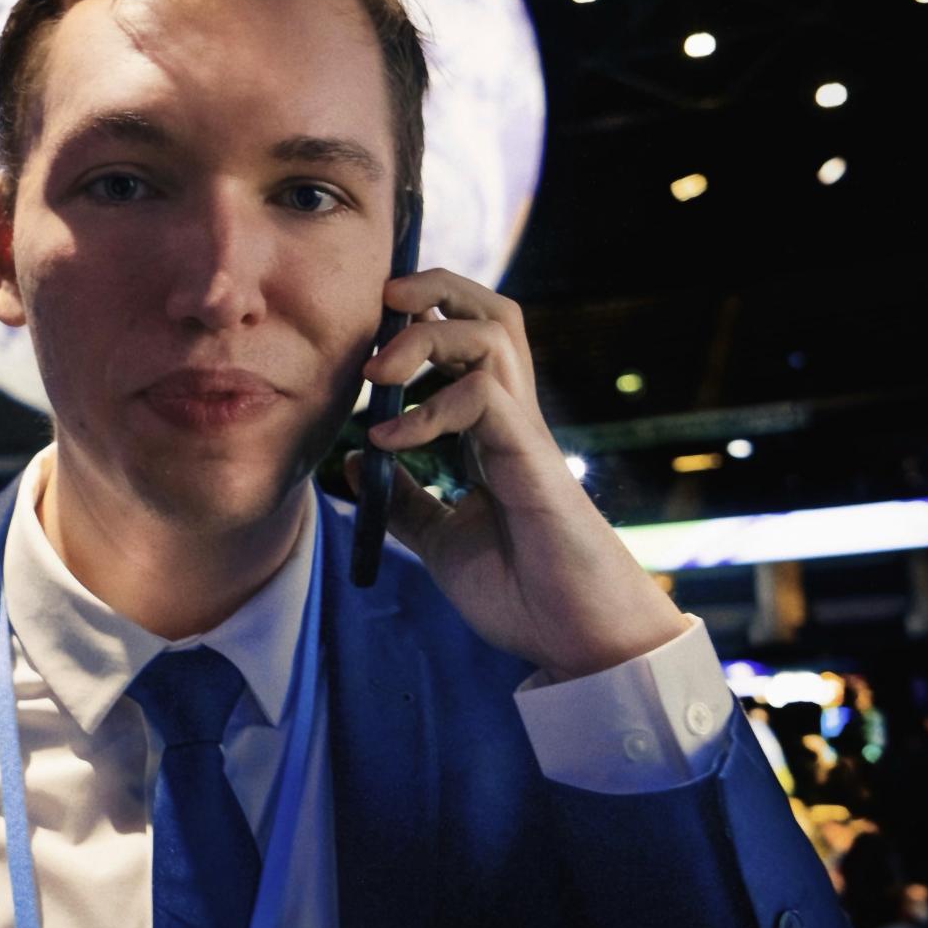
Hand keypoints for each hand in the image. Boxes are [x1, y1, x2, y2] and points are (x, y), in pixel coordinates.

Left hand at [341, 269, 687, 681]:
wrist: (573, 640)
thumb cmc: (523, 594)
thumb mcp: (441, 540)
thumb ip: (405, 499)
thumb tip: (354, 460)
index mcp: (492, 431)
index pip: (467, 340)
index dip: (423, 317)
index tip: (368, 333)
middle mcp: (512, 419)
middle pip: (492, 312)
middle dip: (437, 287)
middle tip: (384, 301)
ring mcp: (524, 433)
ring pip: (492, 334)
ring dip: (425, 336)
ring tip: (375, 374)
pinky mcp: (530, 458)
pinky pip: (480, 398)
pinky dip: (426, 409)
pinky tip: (389, 443)